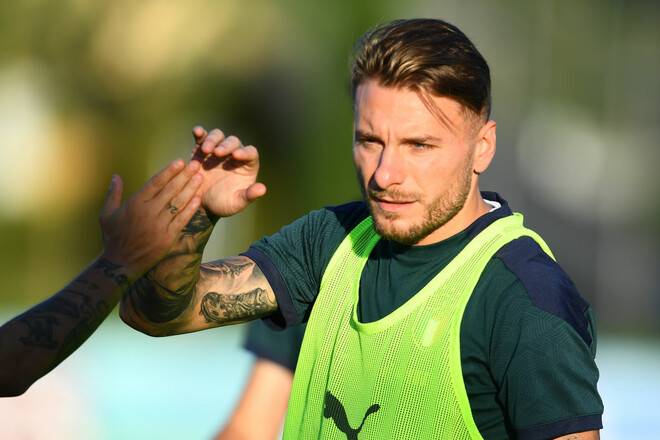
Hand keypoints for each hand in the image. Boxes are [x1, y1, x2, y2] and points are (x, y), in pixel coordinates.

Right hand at [99, 160, 202, 279]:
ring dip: (191, 188)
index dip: (169, 171)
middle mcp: (149, 212)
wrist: (120, 263)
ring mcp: (160, 224)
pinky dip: (190, 208)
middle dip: (184, 175)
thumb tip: (115, 176)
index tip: (179, 162)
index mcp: (135, 203)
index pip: (155, 183)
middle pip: (170, 190)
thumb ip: (113, 193)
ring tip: (200, 177)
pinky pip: (182, 219)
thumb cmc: (113, 237)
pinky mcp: (168, 237)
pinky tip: (198, 198)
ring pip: (178, 202)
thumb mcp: (106, 214)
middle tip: (196, 164)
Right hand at [190, 126, 266, 217]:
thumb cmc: (224, 203)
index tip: (236, 155)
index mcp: (246, 165)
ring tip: (205, 150)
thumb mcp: (237, 203)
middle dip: (226, 146)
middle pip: (234, 142)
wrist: (202, 204)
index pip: (250, 153)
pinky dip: (199, 133)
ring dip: (212, 140)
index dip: (245, 152)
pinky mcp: (202, 149)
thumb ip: (249, 196)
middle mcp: (233, 154)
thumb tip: (262, 189)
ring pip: (218, 136)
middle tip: (217, 153)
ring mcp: (217, 150)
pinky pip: (202, 137)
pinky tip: (196, 132)